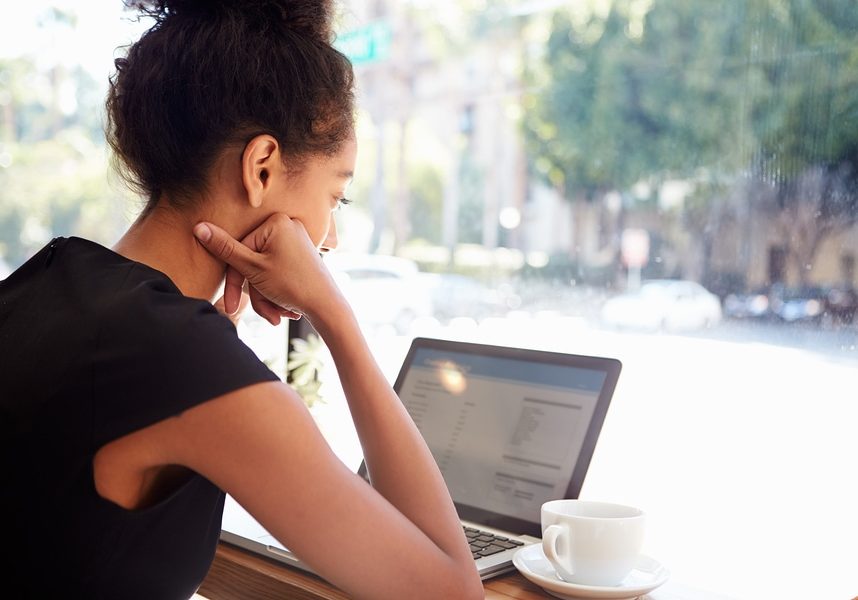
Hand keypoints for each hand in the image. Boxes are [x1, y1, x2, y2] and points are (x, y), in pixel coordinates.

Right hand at [193, 213, 340, 325]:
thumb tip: (198, 227)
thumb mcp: (254, 269)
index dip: (235, 282)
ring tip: (279, 316)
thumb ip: (225, 249)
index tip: (233, 306)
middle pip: (253, 262)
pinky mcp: (301, 255)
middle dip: (257, 293)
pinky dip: (278, 291)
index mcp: (275, 222)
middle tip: (268, 315)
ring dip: (267, 297)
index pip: (239, 250)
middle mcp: (287, 225)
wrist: (329, 307)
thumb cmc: (293, 286)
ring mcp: (296, 240)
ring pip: (265, 270)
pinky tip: (287, 309)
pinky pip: (278, 272)